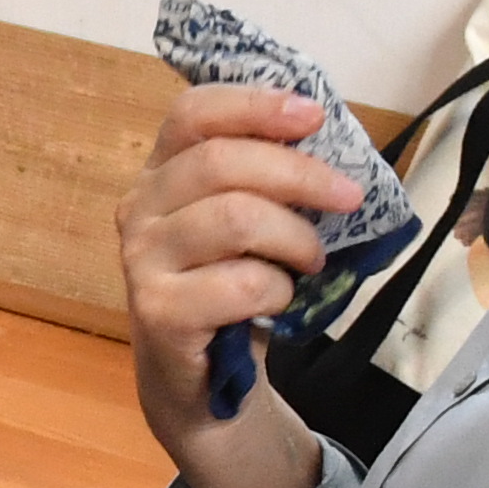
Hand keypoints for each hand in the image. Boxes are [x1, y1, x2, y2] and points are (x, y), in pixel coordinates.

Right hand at [121, 81, 355, 487]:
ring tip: (312, 260)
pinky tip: (282, 300)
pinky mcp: (158, 311)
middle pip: (219, 160)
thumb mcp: (250, 222)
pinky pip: (239, 283)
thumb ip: (271, 180)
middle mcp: (140, 208)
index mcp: (161, 172)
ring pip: (234, 217)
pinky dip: (279, 288)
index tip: (313, 114)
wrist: (199, 383)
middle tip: (348, 197)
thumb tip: (336, 144)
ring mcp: (142, 260)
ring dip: (294, 236)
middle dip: (298, 173)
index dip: (253, 104)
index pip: (192, 113)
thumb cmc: (231, 289)